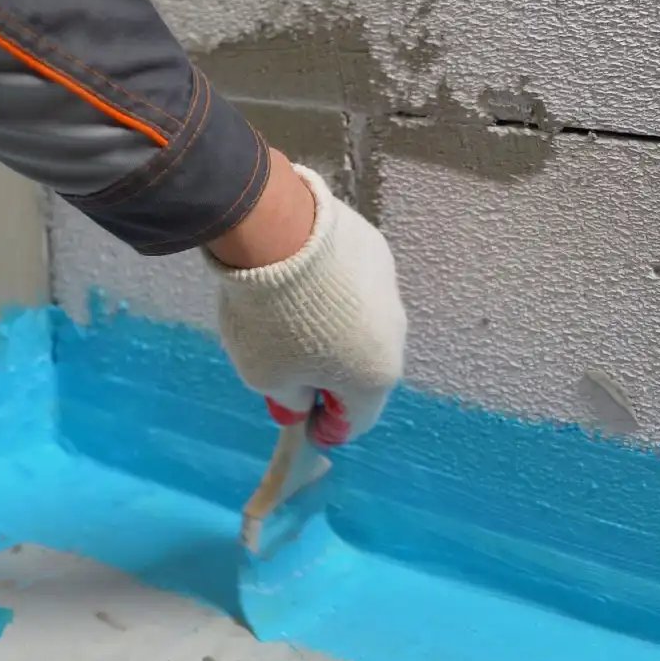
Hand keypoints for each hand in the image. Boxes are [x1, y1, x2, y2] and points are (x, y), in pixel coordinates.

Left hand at [208, 155, 405, 445]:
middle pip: (363, 372)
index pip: (356, 421)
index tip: (305, 425)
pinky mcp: (377, 253)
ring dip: (336, 333)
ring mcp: (390, 290)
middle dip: (332, 379)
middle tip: (294, 374)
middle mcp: (394, 337)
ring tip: (294, 321)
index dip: (327, 429)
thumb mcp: (265, 376)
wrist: (278, 231)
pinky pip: (356, 287)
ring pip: (363, 326)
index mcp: (374, 378)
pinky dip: (334, 294)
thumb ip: (289, 399)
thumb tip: (300, 404)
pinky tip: (303, 283)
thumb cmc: (271, 320)